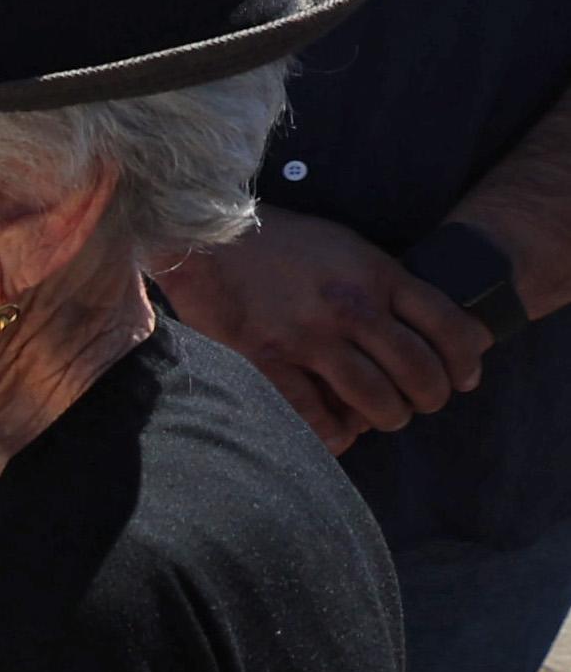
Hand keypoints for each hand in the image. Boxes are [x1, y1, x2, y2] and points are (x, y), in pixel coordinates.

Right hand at [161, 209, 489, 449]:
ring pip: (375, 398)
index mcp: (376, 274)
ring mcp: (308, 336)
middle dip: (430, 397)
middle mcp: (350, 307)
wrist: (206, 238)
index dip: (466, 361)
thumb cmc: (279, 243)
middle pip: (418, 370)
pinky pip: (314, 414)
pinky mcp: (267, 359)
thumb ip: (383, 282)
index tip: (464, 378)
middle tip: (422, 403)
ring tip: (384, 417)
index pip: (447, 326)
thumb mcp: (346, 246)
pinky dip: (335, 433)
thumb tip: (419, 325)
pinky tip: (339, 433)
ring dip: (388, 417)